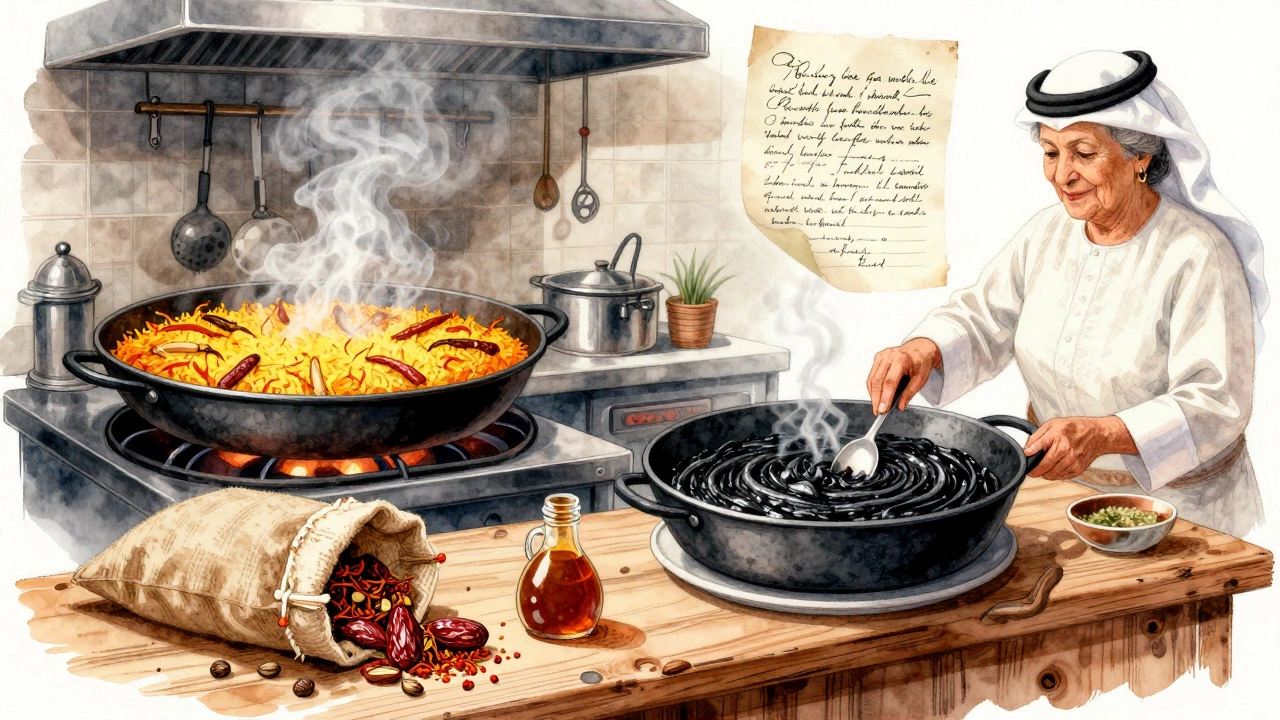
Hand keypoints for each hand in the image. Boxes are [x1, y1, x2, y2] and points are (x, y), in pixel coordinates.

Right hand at [866, 338, 941, 414]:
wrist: (920, 347)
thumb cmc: (921, 361)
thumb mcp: (921, 378)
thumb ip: (910, 393)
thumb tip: (900, 405)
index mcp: (902, 360)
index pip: (890, 382)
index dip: (885, 397)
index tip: (883, 409)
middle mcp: (890, 356)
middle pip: (877, 381)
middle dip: (876, 398)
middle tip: (878, 411)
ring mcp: (882, 356)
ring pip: (872, 378)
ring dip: (872, 394)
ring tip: (876, 405)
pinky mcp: (878, 357)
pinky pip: (871, 374)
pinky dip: (872, 386)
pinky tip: (875, 394)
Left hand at [1023, 416, 1137, 479]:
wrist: (1097, 434)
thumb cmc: (1073, 428)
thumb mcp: (1053, 424)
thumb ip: (1038, 436)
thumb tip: (1026, 448)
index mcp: (1058, 436)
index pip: (1039, 446)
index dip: (1029, 453)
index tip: (1025, 456)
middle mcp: (1066, 449)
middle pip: (1045, 466)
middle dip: (1035, 471)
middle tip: (1031, 471)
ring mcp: (1073, 460)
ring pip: (1053, 474)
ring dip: (1045, 474)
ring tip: (1042, 470)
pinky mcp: (1079, 468)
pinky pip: (1062, 477)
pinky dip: (1055, 475)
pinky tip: (1054, 470)